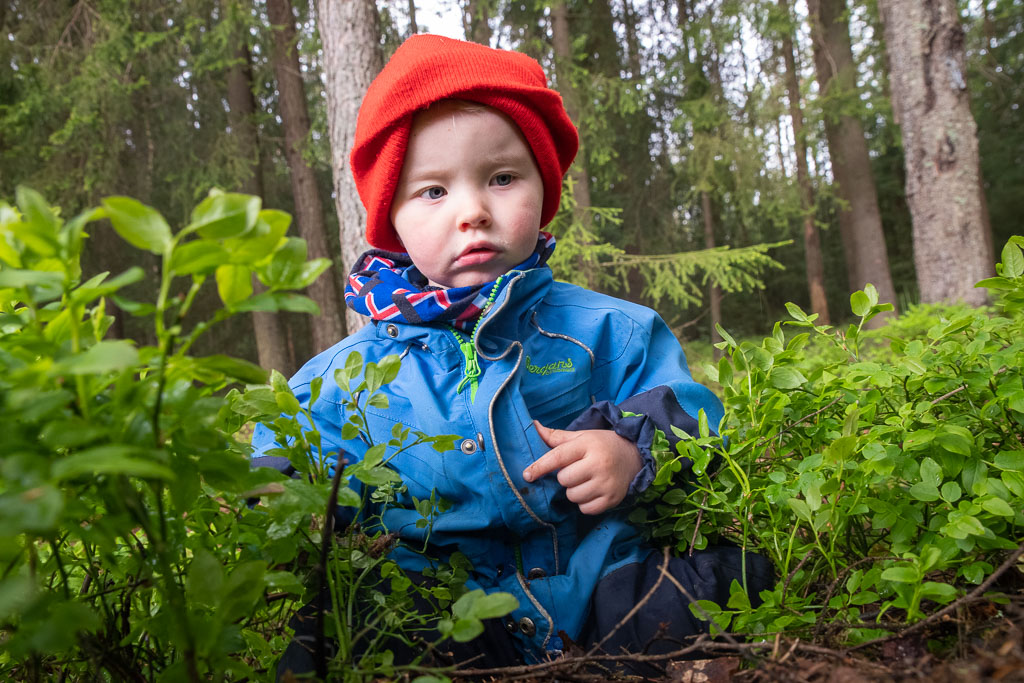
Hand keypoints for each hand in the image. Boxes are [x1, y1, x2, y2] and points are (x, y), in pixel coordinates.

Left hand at [523, 420, 642, 514]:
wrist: (635, 457)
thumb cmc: (603, 445)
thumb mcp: (583, 436)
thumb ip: (557, 436)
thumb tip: (533, 427)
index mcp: (588, 445)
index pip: (558, 457)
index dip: (540, 466)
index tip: (527, 475)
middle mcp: (598, 464)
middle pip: (564, 479)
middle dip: (566, 477)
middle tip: (578, 470)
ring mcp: (606, 483)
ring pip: (573, 496)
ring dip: (574, 491)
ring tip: (586, 480)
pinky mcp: (612, 499)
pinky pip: (585, 509)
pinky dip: (585, 503)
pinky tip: (593, 491)